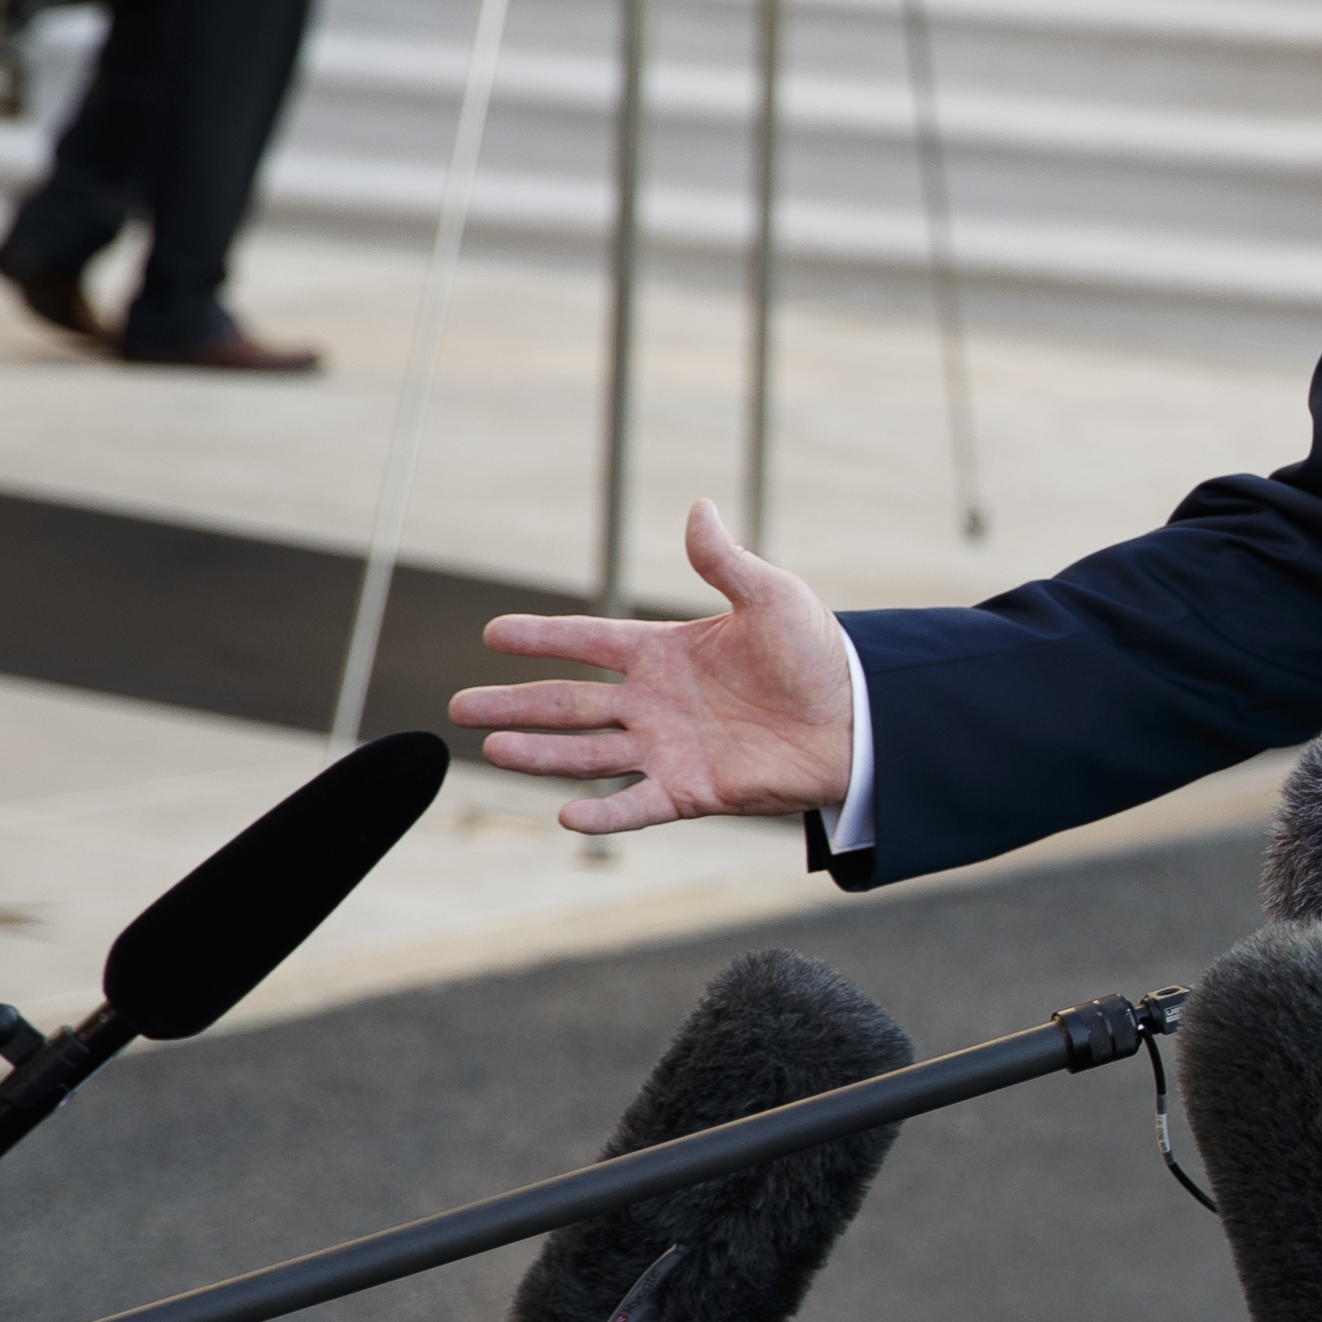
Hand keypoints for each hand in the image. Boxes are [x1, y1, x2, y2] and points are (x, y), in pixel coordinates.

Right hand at [449, 501, 854, 832]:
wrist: (861, 719)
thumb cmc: (820, 655)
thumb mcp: (773, 598)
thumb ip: (725, 561)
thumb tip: (699, 508)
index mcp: (667, 652)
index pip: (589, 641)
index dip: (542, 637)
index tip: (492, 634)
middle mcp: (657, 702)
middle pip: (569, 703)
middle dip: (515, 704)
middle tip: (459, 707)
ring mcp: (670, 748)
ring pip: (588, 753)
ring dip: (540, 753)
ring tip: (490, 749)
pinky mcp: (694, 790)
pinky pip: (637, 805)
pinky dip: (604, 812)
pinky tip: (564, 813)